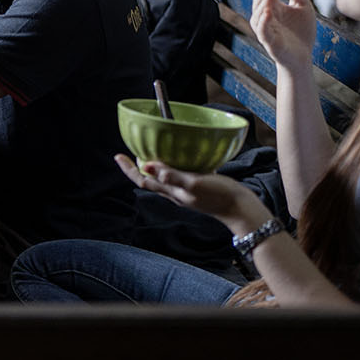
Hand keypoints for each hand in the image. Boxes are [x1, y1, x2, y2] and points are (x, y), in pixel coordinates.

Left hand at [116, 155, 264, 228]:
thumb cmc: (219, 196)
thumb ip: (172, 175)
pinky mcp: (199, 186)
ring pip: (164, 177)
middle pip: (150, 179)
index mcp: (171, 192)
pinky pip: (180, 174)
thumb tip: (148, 165)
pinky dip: (174, 164)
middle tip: (129, 151)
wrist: (241, 209)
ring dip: (155, 165)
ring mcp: (186, 191)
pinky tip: (180, 154)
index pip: (142, 180)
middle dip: (138, 166)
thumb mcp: (194, 183)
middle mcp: (175, 192)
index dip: (129, 169)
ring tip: (150, 150)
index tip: (118, 155)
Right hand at [250, 0, 314, 77]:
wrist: (303, 56)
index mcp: (273, 8)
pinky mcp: (269, 42)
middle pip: (259, 2)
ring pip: (257, 16)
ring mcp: (266, 30)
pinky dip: (264, 21)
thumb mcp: (302, 7)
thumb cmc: (301, 32)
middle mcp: (266, 18)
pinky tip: (269, 12)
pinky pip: (263, 31)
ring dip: (262, 5)